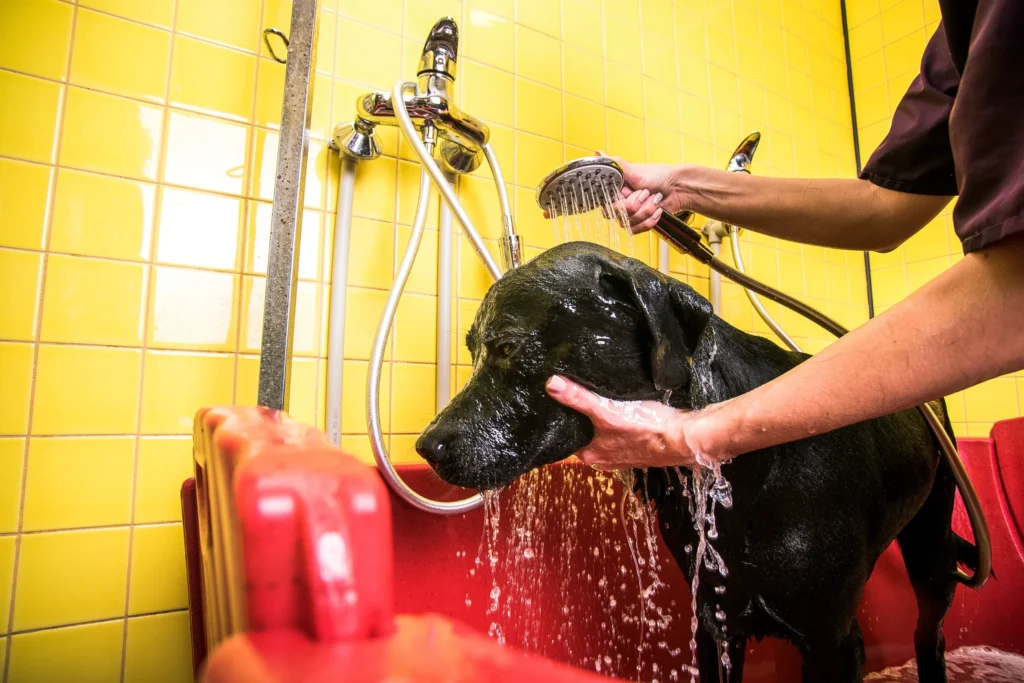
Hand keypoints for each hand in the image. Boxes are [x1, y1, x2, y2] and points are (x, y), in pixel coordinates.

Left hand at [545, 375, 721, 469]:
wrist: (686, 437)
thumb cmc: (646, 428)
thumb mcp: (607, 411)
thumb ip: (579, 399)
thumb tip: (551, 384)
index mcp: (591, 455)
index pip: (567, 437)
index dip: (563, 419)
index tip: (558, 402)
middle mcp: (606, 459)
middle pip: (586, 434)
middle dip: (583, 418)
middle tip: (577, 394)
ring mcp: (625, 454)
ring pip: (606, 433)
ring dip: (604, 419)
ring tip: (598, 397)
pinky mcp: (642, 445)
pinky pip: (624, 432)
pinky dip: (622, 421)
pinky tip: (624, 407)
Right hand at [610, 154, 691, 233]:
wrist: (678, 188)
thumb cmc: (658, 176)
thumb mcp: (635, 170)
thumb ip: (616, 164)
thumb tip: (598, 153)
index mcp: (615, 189)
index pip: (606, 203)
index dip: (621, 200)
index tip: (632, 191)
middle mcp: (619, 201)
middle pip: (618, 215)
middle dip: (636, 205)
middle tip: (646, 193)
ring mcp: (628, 213)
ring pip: (629, 223)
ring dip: (646, 211)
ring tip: (655, 199)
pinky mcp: (638, 222)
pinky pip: (637, 229)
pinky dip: (650, 220)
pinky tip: (657, 210)